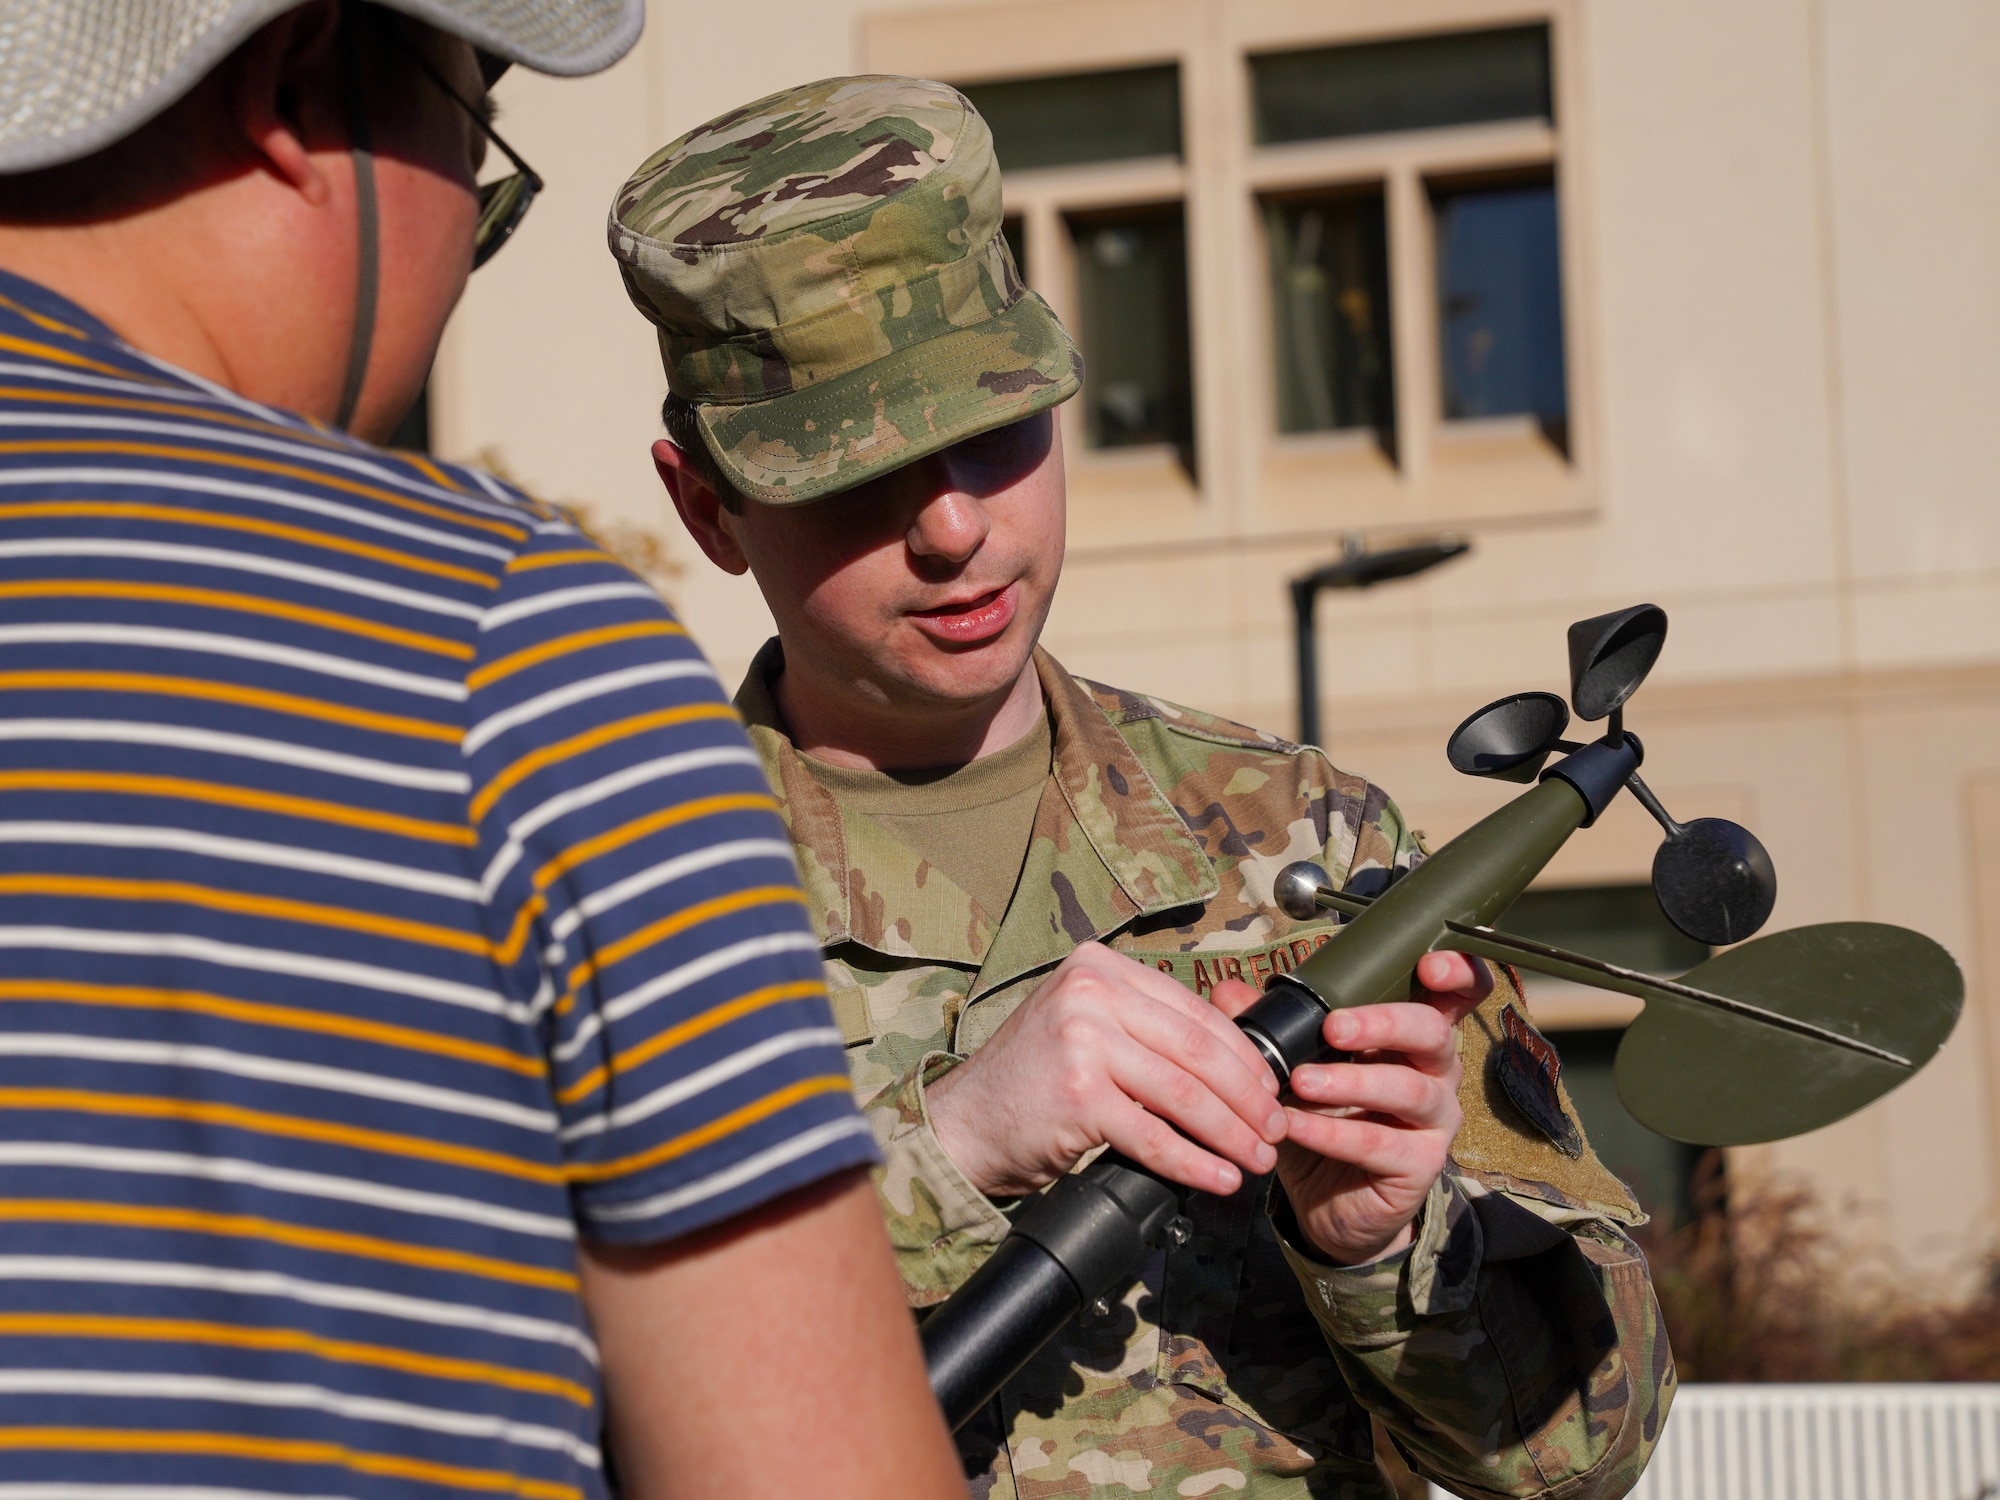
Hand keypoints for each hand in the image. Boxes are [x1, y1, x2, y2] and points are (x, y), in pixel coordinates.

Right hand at [925, 941, 1285, 1198]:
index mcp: (1100, 968)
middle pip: (1197, 1049)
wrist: (963, 1123)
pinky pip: (1156, 1136)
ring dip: (1232, 1132)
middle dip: (1248, 1095)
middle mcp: (1091, 994)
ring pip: (1185, 1093)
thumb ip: (1143, 1024)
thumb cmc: (1031, 1079)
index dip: (1242, 1052)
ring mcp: (1083, 1041)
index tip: (1270, 1086)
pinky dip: (1195, 1162)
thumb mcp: (1084, 1024)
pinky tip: (1218, 1176)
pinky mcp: (1079, 1095)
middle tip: (1275, 1127)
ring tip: (1257, 1158)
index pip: (1194, 1009)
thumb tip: (1233, 1053)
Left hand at [1214, 951, 1490, 1265]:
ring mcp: (1435, 1119)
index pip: (1456, 992)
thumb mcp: (1295, 1066)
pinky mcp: (1421, 1164)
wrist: (1329, 1201)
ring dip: (1351, 1082)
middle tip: (1333, 1027)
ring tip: (1301, 1081)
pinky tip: (1294, 1126)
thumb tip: (1228, 989)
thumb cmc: (1324, 1118)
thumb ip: (1268, 1027)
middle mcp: (1437, 1070)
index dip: (1455, 971)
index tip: (1427, 966)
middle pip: (1433, 1032)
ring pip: (1409, 1090)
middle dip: (1384, 1023)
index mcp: (1413, 1033)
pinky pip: (1379, 1143)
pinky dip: (1332, 1133)